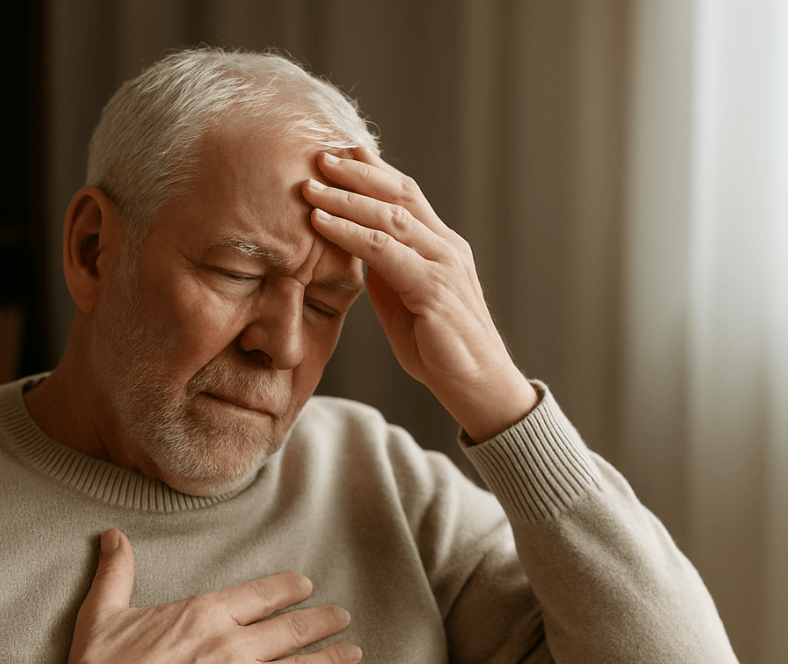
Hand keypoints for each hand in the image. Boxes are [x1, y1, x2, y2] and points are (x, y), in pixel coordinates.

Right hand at [53, 529, 361, 663]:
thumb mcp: (104, 612)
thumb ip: (118, 572)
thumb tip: (114, 536)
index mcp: (206, 613)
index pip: (263, 595)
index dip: (289, 589)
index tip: (306, 587)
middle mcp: (234, 646)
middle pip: (293, 629)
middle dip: (323, 621)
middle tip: (342, 616)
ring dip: (333, 657)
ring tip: (352, 651)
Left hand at [303, 147, 537, 441]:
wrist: (477, 386)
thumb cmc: (440, 349)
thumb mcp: (405, 302)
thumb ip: (386, 273)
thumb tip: (354, 249)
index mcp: (441, 246)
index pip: (406, 195)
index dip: (373, 171)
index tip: (340, 154)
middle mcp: (446, 247)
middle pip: (399, 194)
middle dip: (356, 172)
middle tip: (318, 155)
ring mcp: (443, 265)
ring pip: (389, 217)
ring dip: (345, 198)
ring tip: (310, 186)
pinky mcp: (434, 289)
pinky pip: (385, 252)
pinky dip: (349, 234)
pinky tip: (322, 225)